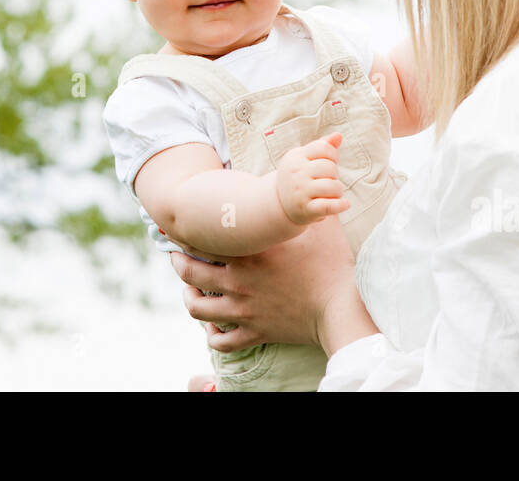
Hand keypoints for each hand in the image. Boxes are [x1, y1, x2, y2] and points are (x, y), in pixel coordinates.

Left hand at [167, 212, 360, 351]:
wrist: (342, 307)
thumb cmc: (332, 263)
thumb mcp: (317, 225)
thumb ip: (305, 203)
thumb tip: (305, 177)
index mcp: (249, 252)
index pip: (202, 240)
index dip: (185, 234)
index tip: (178, 229)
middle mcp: (238, 281)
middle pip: (190, 272)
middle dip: (178, 263)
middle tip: (176, 257)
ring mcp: (243, 310)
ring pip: (198, 308)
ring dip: (189, 298)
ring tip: (189, 291)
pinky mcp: (254, 332)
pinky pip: (221, 341)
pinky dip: (212, 335)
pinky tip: (213, 327)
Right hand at [275, 132, 349, 225]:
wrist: (280, 204)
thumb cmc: (299, 177)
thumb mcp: (304, 159)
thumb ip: (322, 146)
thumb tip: (339, 135)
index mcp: (296, 156)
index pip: (323, 148)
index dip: (333, 155)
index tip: (331, 162)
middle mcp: (296, 172)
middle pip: (329, 168)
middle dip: (335, 174)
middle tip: (329, 180)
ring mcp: (300, 191)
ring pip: (332, 186)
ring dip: (338, 190)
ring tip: (334, 193)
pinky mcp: (306, 209)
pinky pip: (328, 206)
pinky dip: (340, 205)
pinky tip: (345, 204)